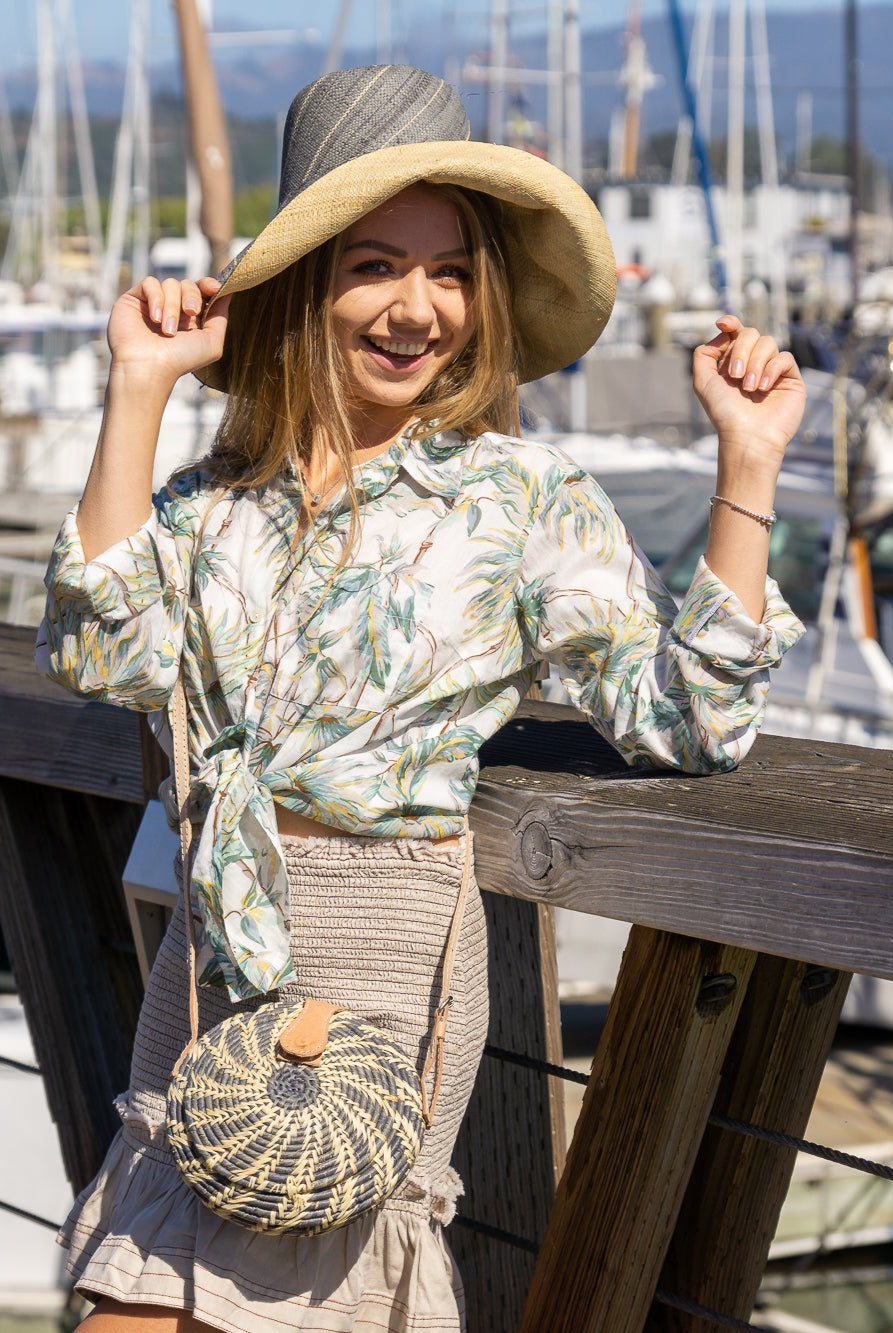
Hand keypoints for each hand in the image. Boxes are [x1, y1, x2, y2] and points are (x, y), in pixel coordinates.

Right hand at [107, 275, 230, 387]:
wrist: (149, 367)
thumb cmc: (180, 360)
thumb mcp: (211, 343)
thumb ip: (220, 318)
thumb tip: (227, 293)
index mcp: (191, 318)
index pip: (201, 290)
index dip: (209, 285)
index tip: (214, 288)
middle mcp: (172, 308)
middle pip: (188, 284)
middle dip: (192, 296)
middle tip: (190, 312)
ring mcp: (153, 303)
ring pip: (170, 283)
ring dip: (172, 306)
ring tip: (167, 330)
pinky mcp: (134, 298)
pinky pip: (150, 283)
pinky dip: (156, 299)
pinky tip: (155, 318)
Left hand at [693, 315, 805, 473]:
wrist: (747, 436)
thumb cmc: (725, 413)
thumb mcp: (703, 382)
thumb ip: (704, 355)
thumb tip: (723, 332)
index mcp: (733, 362)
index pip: (735, 333)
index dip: (731, 323)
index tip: (723, 323)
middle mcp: (753, 363)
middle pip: (750, 333)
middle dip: (740, 351)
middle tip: (735, 377)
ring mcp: (772, 369)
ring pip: (767, 342)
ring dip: (755, 363)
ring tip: (749, 388)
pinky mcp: (790, 377)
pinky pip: (784, 357)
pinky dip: (771, 369)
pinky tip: (763, 388)